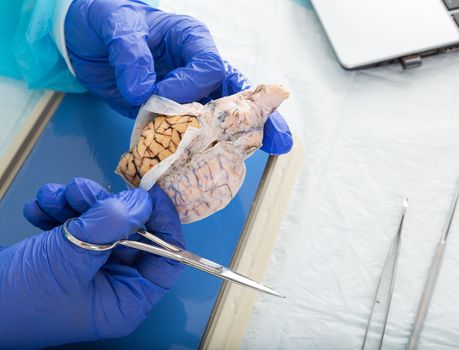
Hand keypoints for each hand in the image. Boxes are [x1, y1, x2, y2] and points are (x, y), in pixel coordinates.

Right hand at [0, 178, 182, 347]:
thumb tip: (142, 200)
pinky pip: (74, 227)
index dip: (164, 224)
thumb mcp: (71, 258)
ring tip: (53, 197)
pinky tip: (39, 210)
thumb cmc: (20, 297)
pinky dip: (58, 212)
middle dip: (104, 206)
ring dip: (77, 204)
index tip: (150, 192)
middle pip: (130, 233)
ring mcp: (88, 269)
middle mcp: (113, 284)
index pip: (167, 259)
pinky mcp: (65, 257)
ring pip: (100, 224)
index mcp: (127, 299)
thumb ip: (111, 225)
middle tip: (80, 190)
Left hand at [65, 0, 292, 154]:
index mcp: (192, 41)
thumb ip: (129, 53)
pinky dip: (202, 149)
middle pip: (236, 94)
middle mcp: (198, 69)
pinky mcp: (174, 115)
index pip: (210, 67)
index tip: (162, 96)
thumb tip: (142, 89)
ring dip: (238, 138)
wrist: (88, 42)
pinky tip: (217, 165)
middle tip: (280, 141)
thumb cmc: (107, 22)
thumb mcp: (114, 26)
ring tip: (259, 158)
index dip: (192, 85)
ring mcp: (188, 94)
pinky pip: (193, 132)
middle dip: (260, 117)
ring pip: (222, 117)